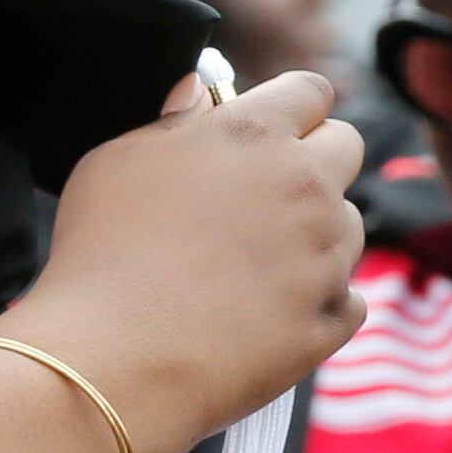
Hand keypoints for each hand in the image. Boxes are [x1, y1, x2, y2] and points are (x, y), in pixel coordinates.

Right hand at [6, 69, 366, 452]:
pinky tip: (266, 315)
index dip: (291, 108)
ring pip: (349, 225)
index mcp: (255, 134)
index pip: (310, 91)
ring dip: (317, 236)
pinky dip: (318, 304)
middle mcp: (306, 186)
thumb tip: (201, 93)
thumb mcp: (118, 162)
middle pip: (347, 147)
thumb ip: (173, 121)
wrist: (115, 362)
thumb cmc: (102, 255)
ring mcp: (326, 255)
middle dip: (316, 160)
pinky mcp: (332, 318)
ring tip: (252, 267)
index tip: (274, 128)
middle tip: (267, 194)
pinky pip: (347, 297)